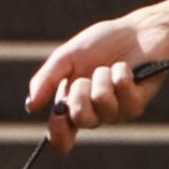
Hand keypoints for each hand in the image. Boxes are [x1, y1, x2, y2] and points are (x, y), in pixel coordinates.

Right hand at [25, 17, 168, 152]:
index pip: (62, 138)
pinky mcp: (137, 103)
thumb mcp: (67, 57)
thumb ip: (48, 79)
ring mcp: (117, 111)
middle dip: (81, 92)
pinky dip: (120, 74)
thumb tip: (31, 105)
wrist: (137, 30)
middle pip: (81, 120)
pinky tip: (125, 67)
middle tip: (86, 76)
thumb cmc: (103, 43)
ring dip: (102, 78)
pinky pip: (124, 95)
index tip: (58, 115)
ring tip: (109, 67)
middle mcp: (95, 113)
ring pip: (103, 104)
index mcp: (73, 105)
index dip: (58, 134)